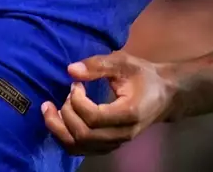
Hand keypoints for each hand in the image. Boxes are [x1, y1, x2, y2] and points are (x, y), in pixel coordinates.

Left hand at [42, 51, 174, 155]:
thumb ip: (98, 65)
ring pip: (79, 147)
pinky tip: (58, 119)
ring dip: (59, 128)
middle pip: (84, 135)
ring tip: (49, 109)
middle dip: (66, 113)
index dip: (77, 101)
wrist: (163, 95)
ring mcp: (115, 143)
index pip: (94, 117)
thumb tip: (70, 70)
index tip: (76, 85)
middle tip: (66, 94)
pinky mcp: (108, 145)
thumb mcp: (124, 62)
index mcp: (129, 113)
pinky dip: (65, 136)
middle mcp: (122, 134)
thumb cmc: (143, 76)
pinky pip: (81, 149)